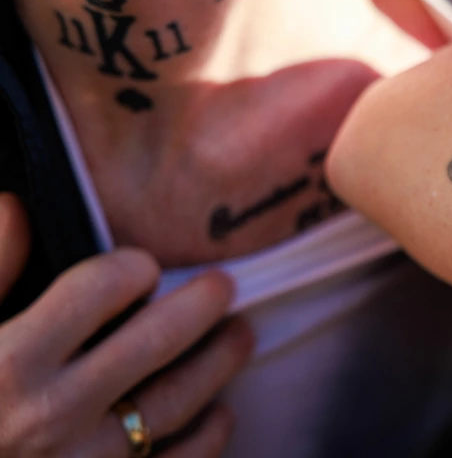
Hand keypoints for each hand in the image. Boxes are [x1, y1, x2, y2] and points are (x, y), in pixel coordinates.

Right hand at [0, 193, 253, 456]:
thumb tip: (17, 207)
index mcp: (6, 362)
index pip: (99, 289)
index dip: (128, 268)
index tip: (141, 267)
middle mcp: (48, 414)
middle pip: (154, 342)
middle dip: (200, 306)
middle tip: (224, 287)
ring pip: (174, 402)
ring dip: (218, 364)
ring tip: (239, 336)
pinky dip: (206, 438)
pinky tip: (219, 414)